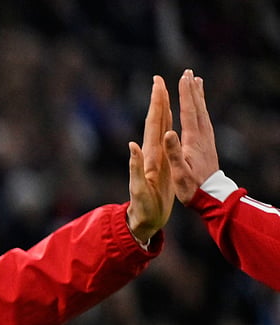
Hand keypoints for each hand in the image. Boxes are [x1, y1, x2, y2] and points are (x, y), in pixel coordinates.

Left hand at [126, 75, 174, 242]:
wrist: (143, 221)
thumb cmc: (143, 209)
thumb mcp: (139, 190)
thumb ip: (134, 169)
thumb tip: (131, 146)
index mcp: (149, 157)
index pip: (153, 125)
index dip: (156, 105)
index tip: (158, 84)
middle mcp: (150, 154)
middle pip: (155, 122)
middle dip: (158, 100)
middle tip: (159, 79)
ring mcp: (155, 158)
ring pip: (160, 128)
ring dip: (163, 110)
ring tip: (165, 93)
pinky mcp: (160, 164)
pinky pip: (164, 140)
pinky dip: (167, 127)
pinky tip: (169, 120)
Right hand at [165, 69, 219, 204]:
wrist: (211, 196)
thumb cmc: (191, 186)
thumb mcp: (179, 172)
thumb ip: (173, 152)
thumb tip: (168, 132)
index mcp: (192, 140)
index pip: (188, 112)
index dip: (185, 94)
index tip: (182, 78)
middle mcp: (202, 136)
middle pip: (197, 107)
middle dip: (192, 89)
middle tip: (189, 72)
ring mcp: (207, 139)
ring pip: (203, 111)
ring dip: (198, 96)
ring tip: (197, 82)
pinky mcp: (208, 144)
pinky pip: (205, 120)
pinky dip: (201, 108)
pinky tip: (200, 106)